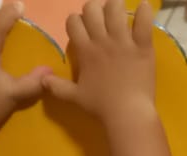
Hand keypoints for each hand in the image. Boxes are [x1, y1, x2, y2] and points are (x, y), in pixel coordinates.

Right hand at [43, 0, 157, 126]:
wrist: (127, 113)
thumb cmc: (100, 106)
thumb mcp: (74, 97)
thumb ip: (57, 86)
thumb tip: (42, 80)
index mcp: (85, 51)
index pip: (73, 21)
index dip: (76, 21)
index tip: (82, 28)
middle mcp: (102, 41)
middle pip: (91, 9)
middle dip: (94, 9)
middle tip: (101, 18)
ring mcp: (123, 41)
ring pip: (115, 8)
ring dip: (116, 5)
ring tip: (119, 11)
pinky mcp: (142, 46)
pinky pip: (143, 22)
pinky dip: (144, 11)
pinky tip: (143, 6)